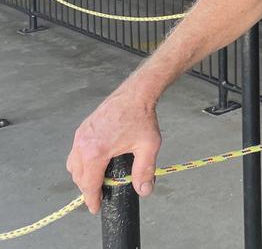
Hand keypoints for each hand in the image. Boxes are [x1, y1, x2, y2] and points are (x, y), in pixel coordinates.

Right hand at [66, 80, 161, 213]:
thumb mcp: (148, 146)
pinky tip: (95, 163)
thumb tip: (144, 190)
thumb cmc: (142, 118)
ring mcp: (80, 135)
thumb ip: (145, 171)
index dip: (92, 199)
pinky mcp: (82, 129)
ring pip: (73, 165)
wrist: (136, 93)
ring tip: (97, 181)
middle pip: (78, 176)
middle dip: (87, 189)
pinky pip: (75, 153)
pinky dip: (81, 162)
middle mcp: (82, 144)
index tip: (96, 208)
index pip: (89, 184)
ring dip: (82, 176)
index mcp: (96, 152)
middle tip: (99, 196)